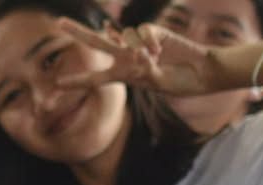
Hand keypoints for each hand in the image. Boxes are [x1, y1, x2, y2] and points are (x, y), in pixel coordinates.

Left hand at [56, 19, 216, 95]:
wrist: (203, 71)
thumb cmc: (180, 82)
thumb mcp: (157, 83)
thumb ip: (143, 70)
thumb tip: (136, 53)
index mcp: (124, 75)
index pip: (96, 78)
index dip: (78, 81)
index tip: (58, 84)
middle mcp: (127, 57)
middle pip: (97, 43)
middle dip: (78, 32)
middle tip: (59, 22)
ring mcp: (140, 43)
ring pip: (124, 35)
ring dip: (135, 49)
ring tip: (153, 59)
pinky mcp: (154, 31)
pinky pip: (142, 30)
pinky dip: (147, 40)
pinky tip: (157, 50)